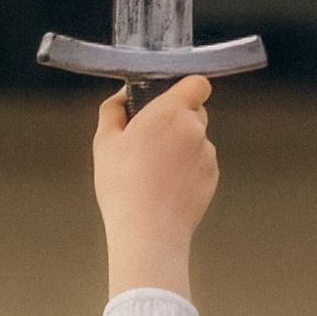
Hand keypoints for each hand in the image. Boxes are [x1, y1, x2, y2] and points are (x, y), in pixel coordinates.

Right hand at [94, 73, 217, 298]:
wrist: (148, 232)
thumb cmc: (124, 188)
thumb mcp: (104, 142)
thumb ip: (113, 110)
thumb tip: (122, 97)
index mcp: (170, 111)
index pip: (196, 83)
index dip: (184, 88)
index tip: (168, 99)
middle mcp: (195, 129)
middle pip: (195, 111)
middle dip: (176, 119)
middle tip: (150, 140)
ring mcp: (207, 154)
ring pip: (197, 139)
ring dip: (181, 147)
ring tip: (154, 171)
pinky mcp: (212, 177)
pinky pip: (200, 164)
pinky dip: (187, 170)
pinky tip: (166, 186)